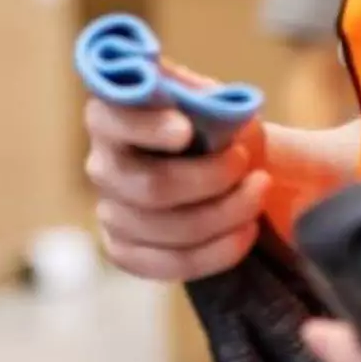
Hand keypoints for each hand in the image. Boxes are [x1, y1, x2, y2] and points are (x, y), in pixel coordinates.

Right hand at [84, 67, 269, 281]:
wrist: (218, 162)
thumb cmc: (207, 122)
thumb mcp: (207, 97)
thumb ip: (201, 97)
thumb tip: (211, 107)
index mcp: (109, 115)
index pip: (114, 122)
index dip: (147, 128)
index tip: (186, 130)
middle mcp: (101, 164)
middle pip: (150, 187)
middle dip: (209, 179)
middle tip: (246, 162)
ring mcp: (110, 211)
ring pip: (165, 230)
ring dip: (223, 214)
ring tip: (259, 192)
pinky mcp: (126, 249)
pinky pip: (168, 265)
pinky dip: (215, 252)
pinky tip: (245, 231)